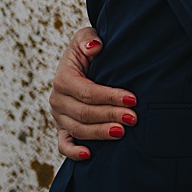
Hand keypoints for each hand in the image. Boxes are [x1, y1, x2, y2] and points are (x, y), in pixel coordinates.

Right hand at [49, 26, 136, 160]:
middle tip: (133, 118)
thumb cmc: (88, 51)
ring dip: (100, 133)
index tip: (132, 99)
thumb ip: (88, 39)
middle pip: (84, 113)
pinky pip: (63, 145)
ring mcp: (59, 116)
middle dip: (110, 115)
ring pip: (78, 130)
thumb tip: (95, 47)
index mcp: (62, 78)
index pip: (86, 91)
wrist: (82, 65)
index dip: (109, 97)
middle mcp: (58, 99)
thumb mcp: (86, 37)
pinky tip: (89, 155)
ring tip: (122, 132)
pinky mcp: (62, 129)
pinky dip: (73, 152)